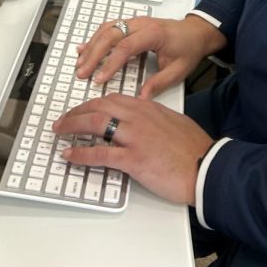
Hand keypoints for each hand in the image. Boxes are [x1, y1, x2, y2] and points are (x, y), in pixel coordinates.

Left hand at [51, 93, 213, 204]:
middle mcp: (138, 118)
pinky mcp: (134, 159)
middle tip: (63, 120)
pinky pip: (100, 154)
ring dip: (72, 126)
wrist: (207, 166)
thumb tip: (142, 125)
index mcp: (148, 108)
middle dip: (76, 112)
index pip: (112, 99)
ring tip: (59, 131)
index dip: (92, 104)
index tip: (81, 110)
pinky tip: (69, 155)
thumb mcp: (173, 123)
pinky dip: (81, 154)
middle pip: (99, 107)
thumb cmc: (195, 149)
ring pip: (95, 124)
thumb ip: (155, 120)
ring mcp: (135, 137)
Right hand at [74, 13, 225, 99]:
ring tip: (79, 64)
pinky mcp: (130, 24)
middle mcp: (141, 24)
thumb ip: (159, 83)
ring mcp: (134, 21)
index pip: (126, 46)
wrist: (195, 32)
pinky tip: (84, 49)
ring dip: (91, 46)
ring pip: (106, 29)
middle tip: (81, 72)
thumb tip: (141, 98)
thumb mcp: (179, 70)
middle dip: (94, 54)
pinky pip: (109, 27)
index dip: (110, 63)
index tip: (99, 79)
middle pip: (111, 34)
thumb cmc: (188, 50)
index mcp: (153, 34)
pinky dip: (95, 38)